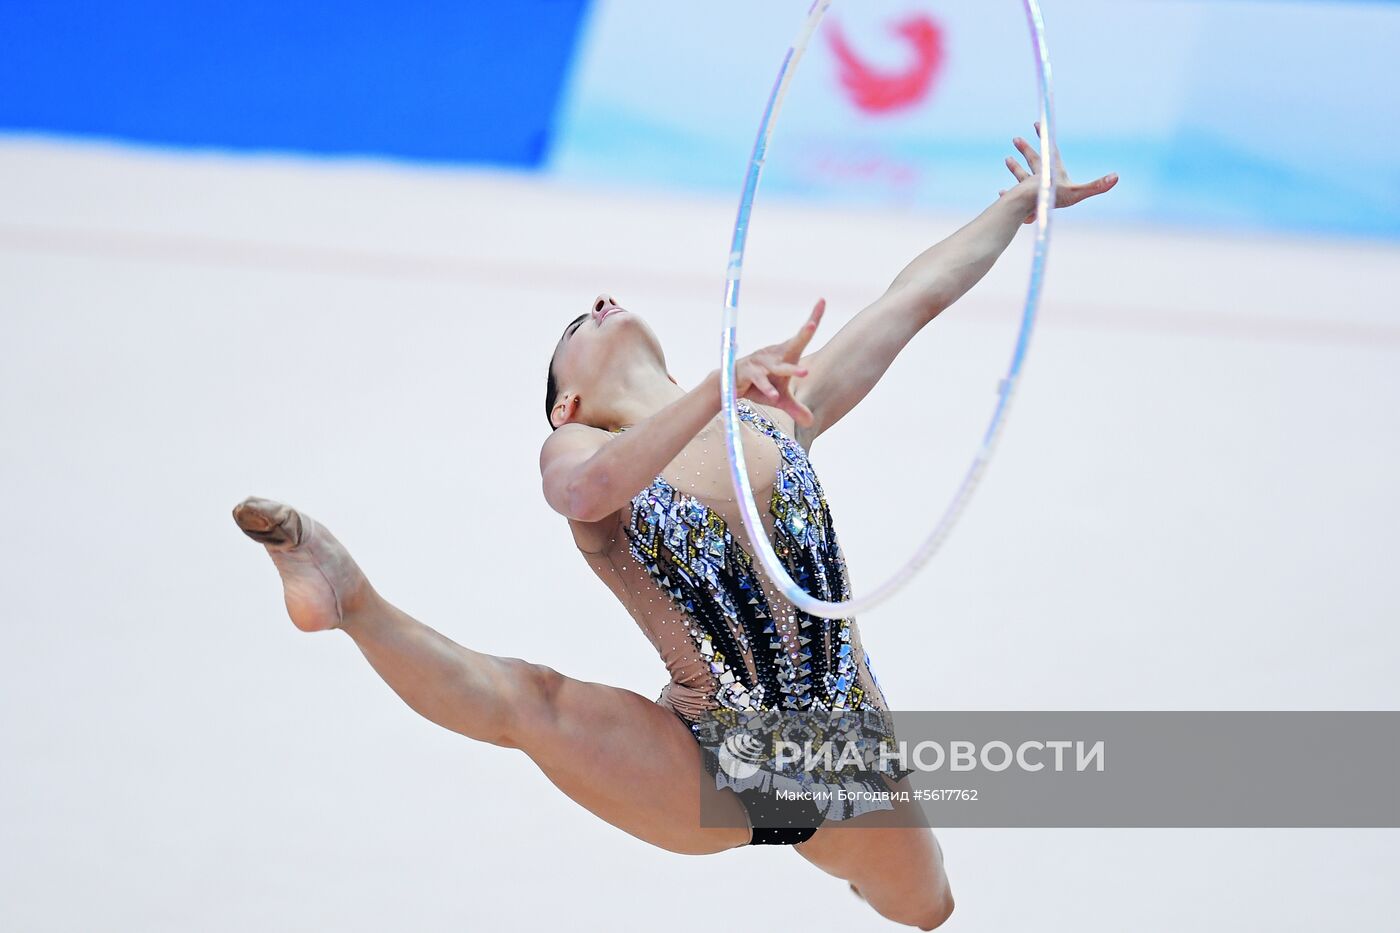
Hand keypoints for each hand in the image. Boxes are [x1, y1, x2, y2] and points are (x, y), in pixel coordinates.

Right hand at [731, 299, 824, 426]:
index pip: (802, 336)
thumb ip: (795, 409)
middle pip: (793, 344)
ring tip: (805, 372)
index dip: (813, 318)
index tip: (822, 300)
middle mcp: (774, 355)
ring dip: (791, 369)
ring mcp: (760, 363)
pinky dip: (766, 389)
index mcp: (785, 355)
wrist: (729, 386)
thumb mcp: (780, 399)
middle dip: (804, 334)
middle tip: (813, 324)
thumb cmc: (760, 388)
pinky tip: (773, 396)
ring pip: (778, 367)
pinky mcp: (748, 373)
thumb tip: (810, 422)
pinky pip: (759, 381)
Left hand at [1000, 121, 1117, 223]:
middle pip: (1032, 160)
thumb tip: (1116, 177)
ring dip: (1015, 167)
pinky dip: (1008, 194)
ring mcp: (1026, 188)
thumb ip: (1096, 186)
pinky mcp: (1018, 200)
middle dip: (1026, 149)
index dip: (1043, 135)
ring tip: (1007, 159)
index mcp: (1052, 172)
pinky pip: (1012, 196)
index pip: (1049, 150)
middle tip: (1015, 138)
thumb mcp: (1078, 192)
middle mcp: (1037, 177)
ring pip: (1020, 175)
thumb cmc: (1052, 197)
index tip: (1036, 123)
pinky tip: (1001, 193)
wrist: (1025, 206)